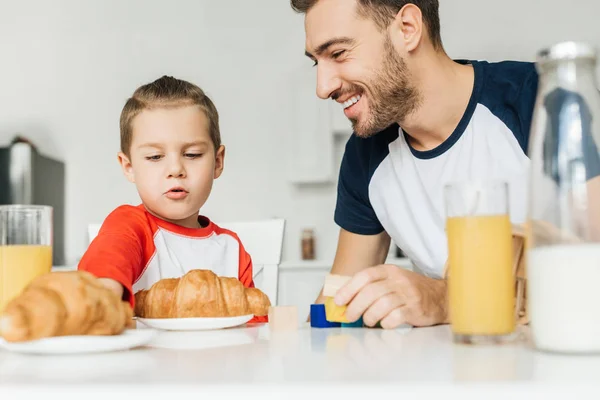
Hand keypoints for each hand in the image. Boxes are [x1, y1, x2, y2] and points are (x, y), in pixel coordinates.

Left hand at [334, 264, 448, 328]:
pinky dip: (386, 322)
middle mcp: (398, 280)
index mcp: (389, 271)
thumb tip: (345, 300)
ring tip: (368, 321)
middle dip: (355, 306)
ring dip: (370, 316)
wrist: (440, 296)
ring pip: (382, 304)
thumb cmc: (410, 290)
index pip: (365, 276)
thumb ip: (371, 287)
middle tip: (349, 316)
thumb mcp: (391, 281)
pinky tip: (384, 323)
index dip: (349, 288)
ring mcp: (408, 294)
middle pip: (371, 292)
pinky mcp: (416, 308)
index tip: (338, 300)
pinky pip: (396, 316)